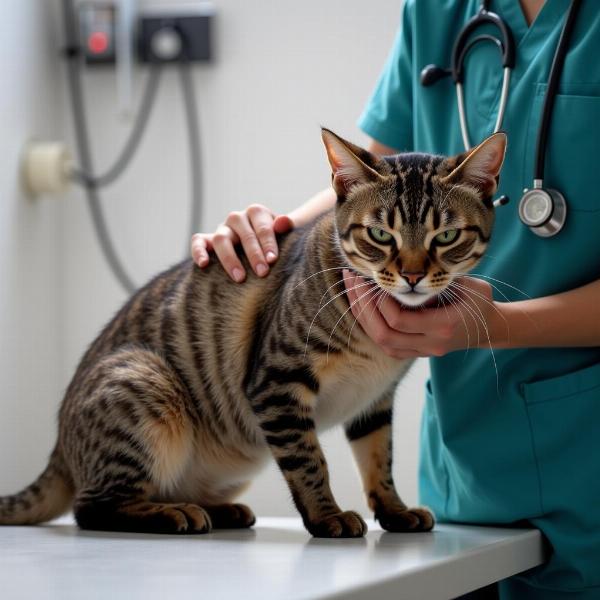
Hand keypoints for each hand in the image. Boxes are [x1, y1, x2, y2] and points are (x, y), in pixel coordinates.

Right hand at [190, 204, 292, 281]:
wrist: (262, 245)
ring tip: (240, 278)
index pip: (262, 227)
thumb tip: (283, 222)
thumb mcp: (286, 233)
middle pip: (243, 234)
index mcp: (256, 212)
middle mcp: (237, 218)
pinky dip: (198, 251)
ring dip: (230, 259)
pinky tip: (203, 264)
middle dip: (253, 254)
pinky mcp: (208, 240)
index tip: (273, 260)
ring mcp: (222, 229)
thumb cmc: (278, 241)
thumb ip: (288, 226)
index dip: (268, 243)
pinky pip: (198, 241)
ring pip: (221, 239)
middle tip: (262, 273)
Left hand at [343, 270, 504, 358]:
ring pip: (381, 342)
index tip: (377, 279)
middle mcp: (430, 344)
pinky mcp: (415, 352)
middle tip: (353, 280)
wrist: (490, 328)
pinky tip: (362, 304)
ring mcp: (422, 352)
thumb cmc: (479, 300)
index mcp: (443, 327)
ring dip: (363, 315)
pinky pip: (385, 344)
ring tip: (352, 288)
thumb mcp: (469, 284)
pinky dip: (370, 325)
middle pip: (384, 335)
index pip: (399, 321)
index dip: (382, 302)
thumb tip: (412, 262)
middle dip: (364, 307)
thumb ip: (442, 278)